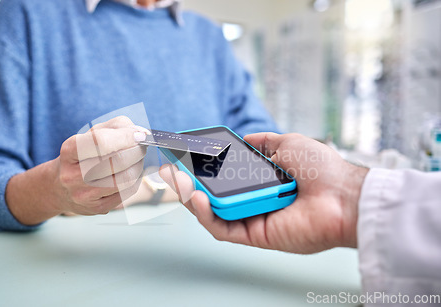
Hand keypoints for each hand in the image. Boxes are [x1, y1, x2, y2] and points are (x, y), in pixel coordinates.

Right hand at [6, 116, 148, 223]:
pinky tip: (131, 173)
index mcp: (69, 151)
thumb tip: (141, 133)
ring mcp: (84, 195)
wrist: (60, 188)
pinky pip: (128, 191)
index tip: (139, 135)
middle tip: (141, 147)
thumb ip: (118, 127)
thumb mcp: (92, 134)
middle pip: (117, 161)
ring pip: (126, 178)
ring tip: (137, 159)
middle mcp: (73, 175)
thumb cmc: (83, 155)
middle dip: (137, 151)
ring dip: (139, 165)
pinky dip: (136, 179)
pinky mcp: (97, 208)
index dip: (126, 137)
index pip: (101, 141)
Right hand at [159, 133, 368, 253]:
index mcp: (260, 181)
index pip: (224, 177)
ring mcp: (252, 219)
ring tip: (176, 180)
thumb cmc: (321, 168)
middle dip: (187, 182)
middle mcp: (253, 201)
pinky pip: (222, 228)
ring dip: (189, 197)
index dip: (201, 168)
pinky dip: (205, 214)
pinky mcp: (254, 236)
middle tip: (170, 169)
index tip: (183, 156)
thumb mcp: (287, 143)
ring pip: (211, 213)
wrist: (343, 194)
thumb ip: (263, 141)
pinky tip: (196, 197)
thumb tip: (245, 137)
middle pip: (212, 195)